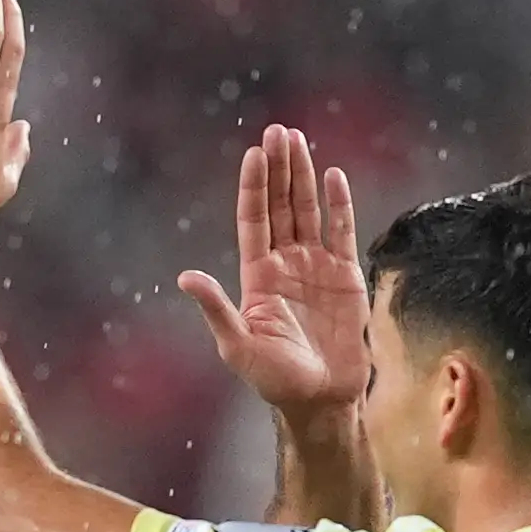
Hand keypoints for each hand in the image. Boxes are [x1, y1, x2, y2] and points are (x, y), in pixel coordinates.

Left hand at [179, 125, 365, 412]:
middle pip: (280, 206)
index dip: (254, 187)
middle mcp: (284, 264)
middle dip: (279, 169)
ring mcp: (316, 267)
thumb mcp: (239, 346)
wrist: (321, 400)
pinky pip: (342, 232)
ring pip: (307, 211)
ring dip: (303, 176)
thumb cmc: (276, 380)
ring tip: (298, 140)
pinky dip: (339, 205)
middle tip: (278, 131)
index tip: (254, 154)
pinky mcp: (345, 277)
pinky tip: (334, 176)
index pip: (254, 221)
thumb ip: (216, 310)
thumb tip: (185, 278)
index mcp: (257, 277)